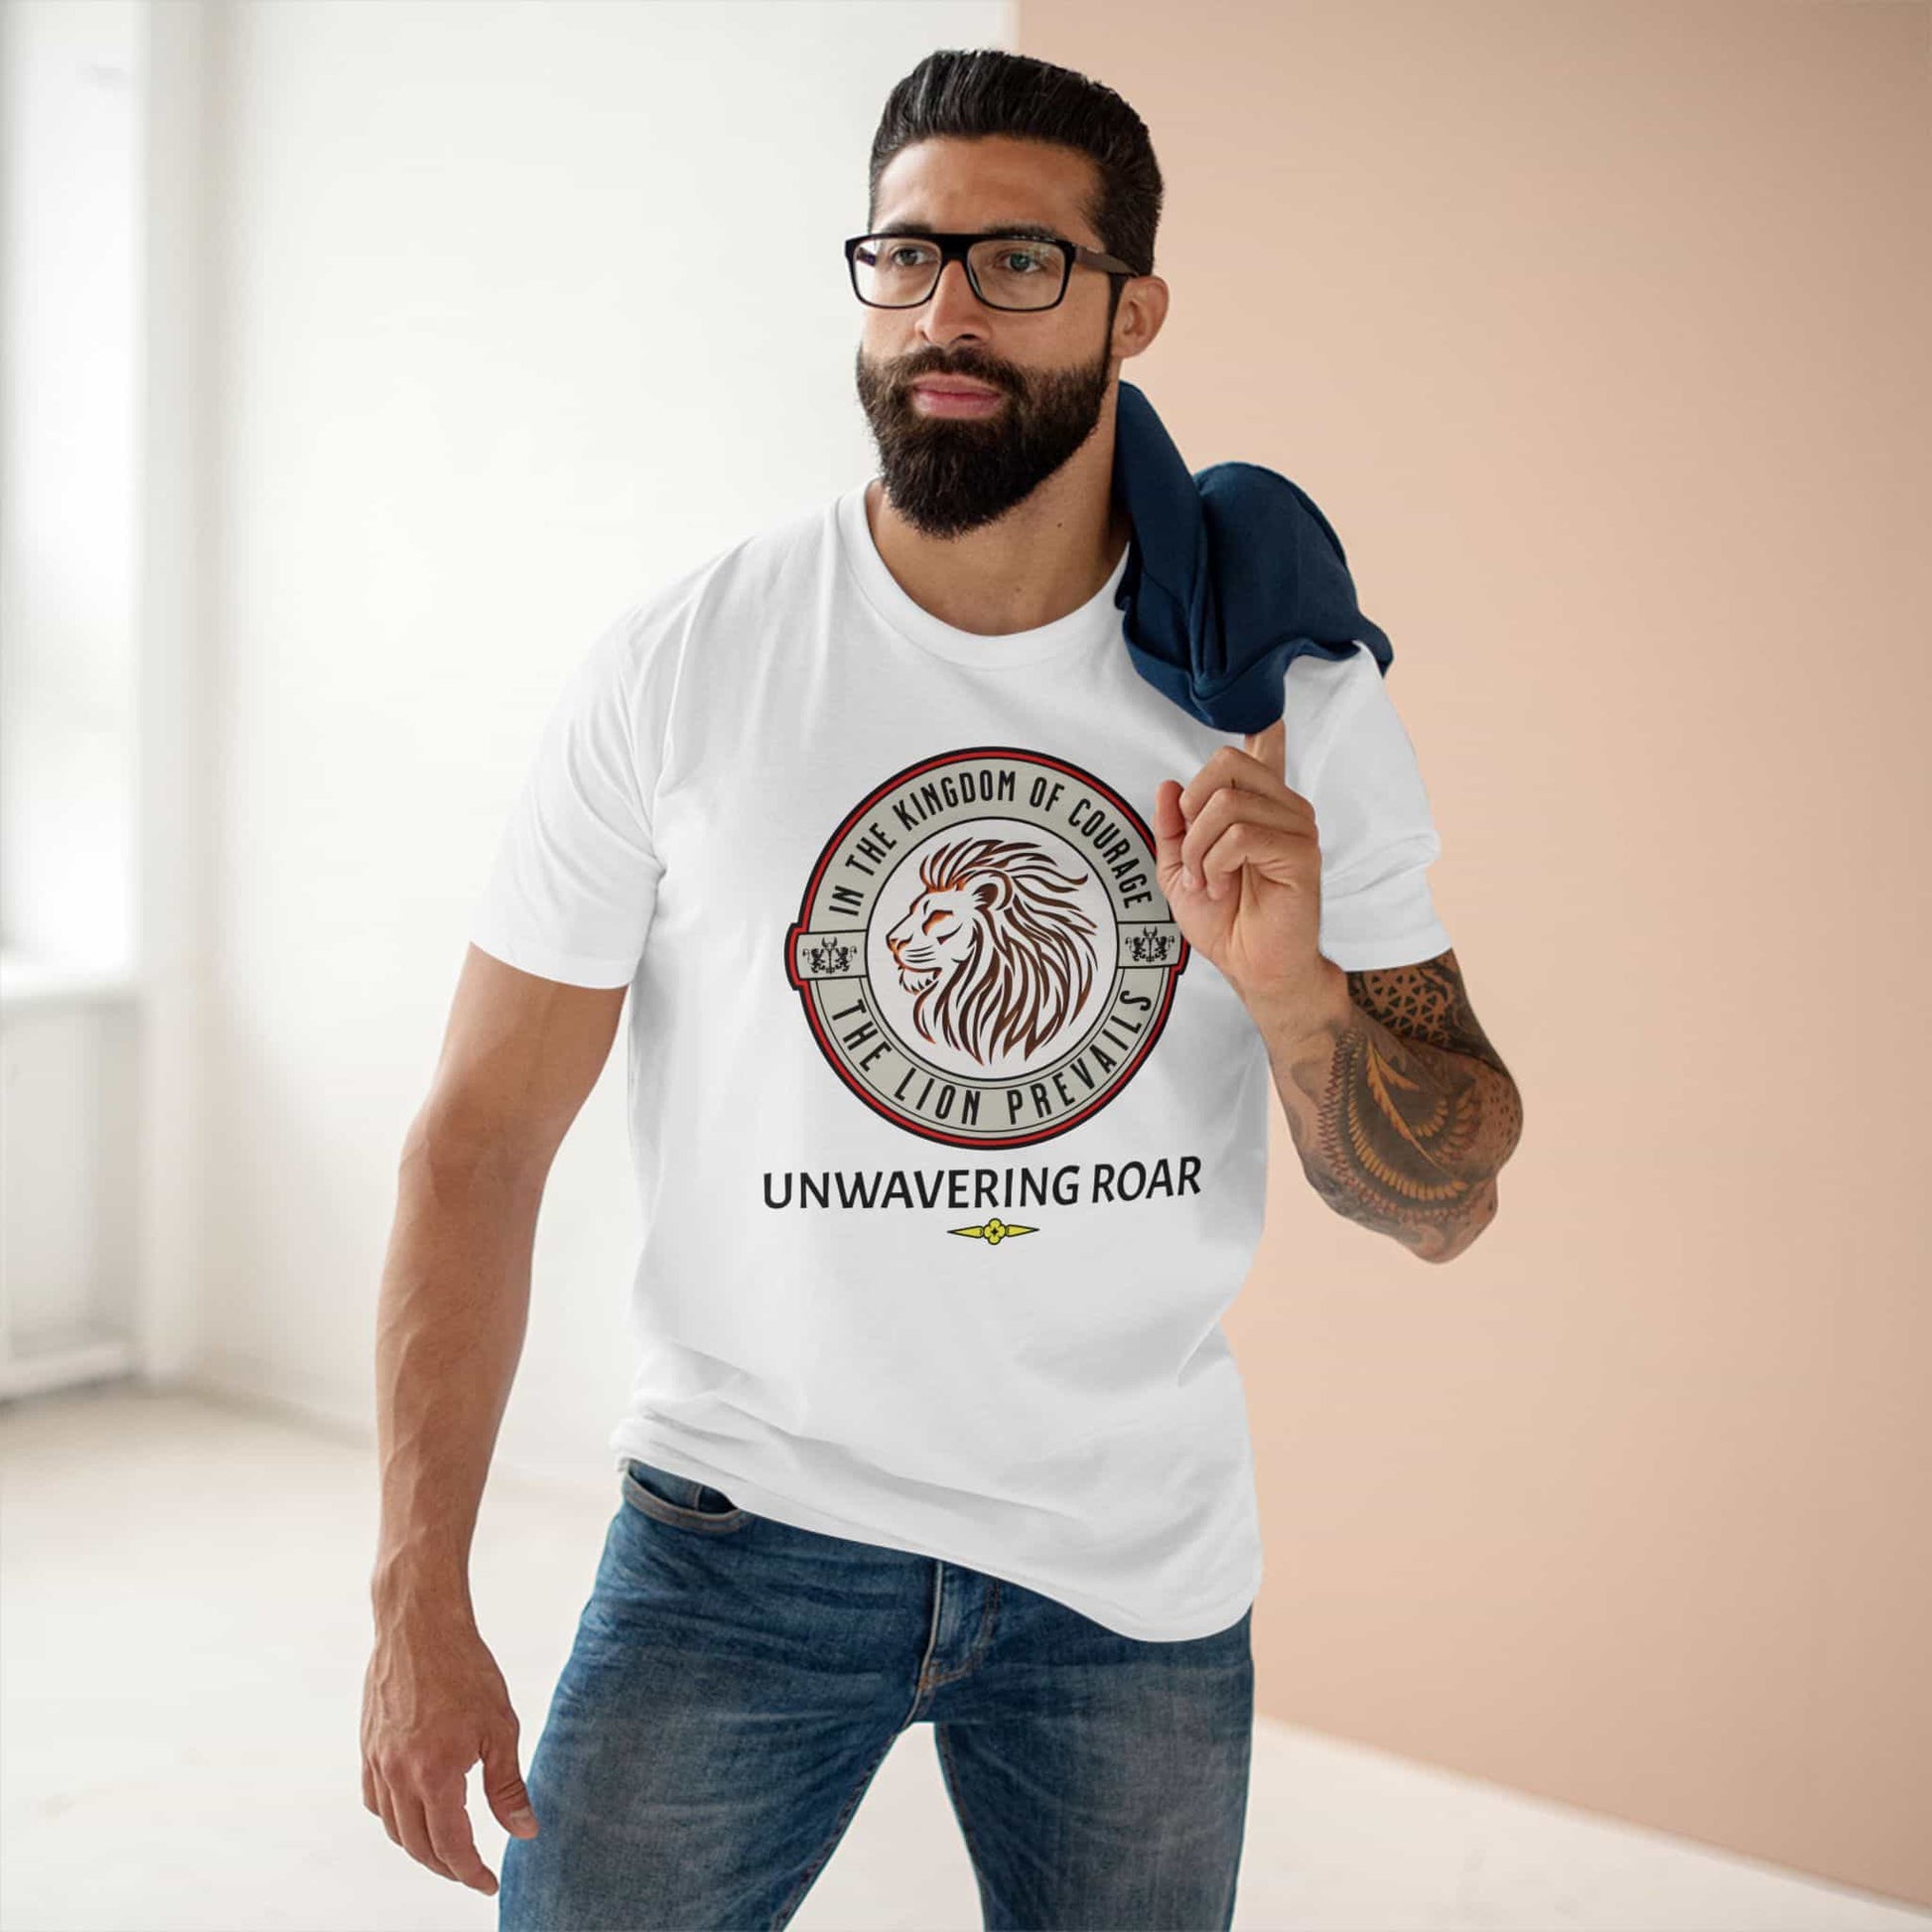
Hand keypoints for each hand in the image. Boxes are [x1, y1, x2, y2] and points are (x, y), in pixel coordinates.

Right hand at [361, 1607, 538, 1896]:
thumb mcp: (500, 1727)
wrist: (420, 1625)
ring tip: (446, 1848)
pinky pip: (374, 1801)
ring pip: (392, 1827)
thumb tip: (524, 1831)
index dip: (470, 1873)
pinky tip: (412, 1812)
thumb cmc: (465, 1669)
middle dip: (446, 1867)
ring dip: (418, 1847)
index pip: (450, 1846)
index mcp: (434, 1775)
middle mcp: (397, 1776)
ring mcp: (376, 1762)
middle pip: (417, 1846)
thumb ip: (507, 1786)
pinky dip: (393, 1818)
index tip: (488, 1884)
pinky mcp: (367, 1746)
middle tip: (470, 1871)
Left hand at [1153, 717, 1345, 1022]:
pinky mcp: (1300, 851)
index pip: (1266, 751)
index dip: (1267, 729)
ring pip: (1227, 803)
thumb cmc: (1223, 922)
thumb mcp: (1180, 871)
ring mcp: (1296, 826)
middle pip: (1226, 762)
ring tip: (1208, 881)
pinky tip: (1223, 887)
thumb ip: (1172, 829)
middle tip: (1194, 854)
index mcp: (1258, 807)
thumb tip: (1167, 785)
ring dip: (1200, 849)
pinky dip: (1216, 864)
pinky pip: (1241, 834)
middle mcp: (1282, 808)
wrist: (1248, 966)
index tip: (1271, 717)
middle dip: (1191, 811)